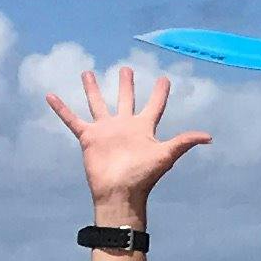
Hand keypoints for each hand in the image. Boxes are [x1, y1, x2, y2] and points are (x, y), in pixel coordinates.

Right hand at [45, 64, 211, 227]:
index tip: (164, 78)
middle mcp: (124, 126)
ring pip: (97, 104)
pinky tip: (51, 95)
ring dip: (92, 89)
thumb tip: (209, 137)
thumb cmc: (143, 175)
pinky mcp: (89, 137)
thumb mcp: (166, 155)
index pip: (154, 105)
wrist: (119, 192)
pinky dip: (61, 109)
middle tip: (126, 68)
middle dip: (126, 84)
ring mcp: (105, 131)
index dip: (160, 92)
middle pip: (125, 99)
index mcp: (143, 128)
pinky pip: (72, 119)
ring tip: (87, 72)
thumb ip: (184, 142)